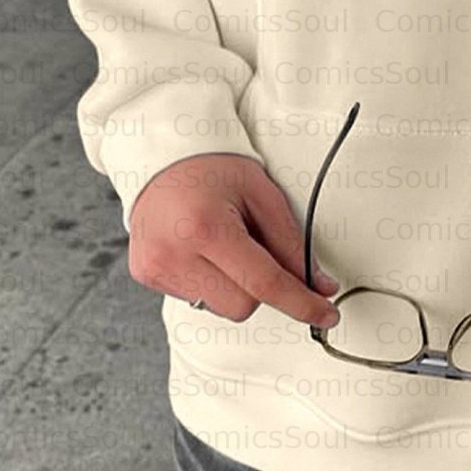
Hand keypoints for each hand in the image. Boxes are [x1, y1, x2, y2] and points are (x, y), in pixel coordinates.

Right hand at [127, 153, 339, 327]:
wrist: (164, 156)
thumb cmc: (214, 167)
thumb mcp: (263, 194)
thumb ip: (291, 244)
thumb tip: (318, 284)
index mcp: (206, 228)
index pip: (264, 283)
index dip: (300, 302)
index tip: (324, 314)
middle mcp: (174, 254)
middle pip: (242, 305)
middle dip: (260, 286)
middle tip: (254, 246)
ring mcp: (156, 268)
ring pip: (219, 307)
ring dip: (234, 286)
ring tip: (223, 243)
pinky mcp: (145, 276)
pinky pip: (195, 299)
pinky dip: (210, 281)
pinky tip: (203, 250)